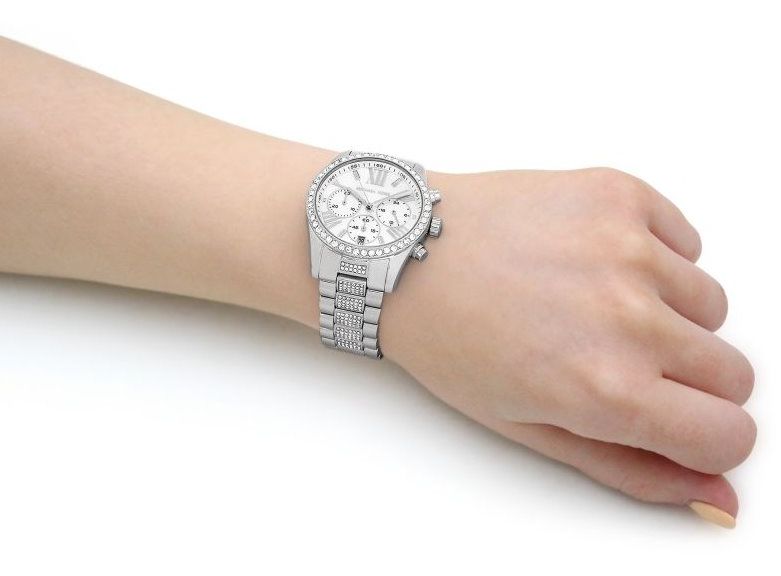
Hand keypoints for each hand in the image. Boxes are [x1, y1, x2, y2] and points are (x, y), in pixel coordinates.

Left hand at [381, 167, 755, 524]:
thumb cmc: (450, 342)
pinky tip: (590, 261)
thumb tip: (716, 497)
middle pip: (732, 372)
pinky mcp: (618, 194)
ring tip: (591, 305)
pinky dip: (654, 257)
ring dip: (668, 315)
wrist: (403, 253)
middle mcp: (629, 317)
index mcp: (606, 388)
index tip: (673, 421)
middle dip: (688, 381)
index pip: (730, 434)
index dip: (704, 437)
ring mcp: (628, 247)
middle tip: (617, 361)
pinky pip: (685, 240)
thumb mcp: (527, 426)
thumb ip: (630, 469)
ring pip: (712, 304)